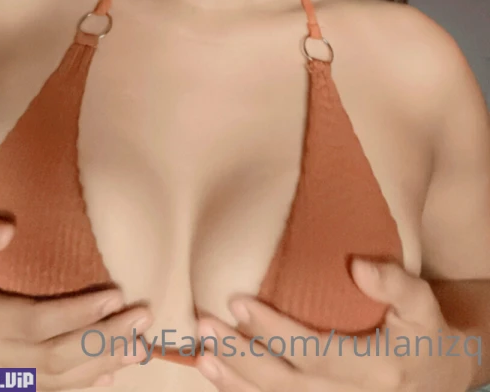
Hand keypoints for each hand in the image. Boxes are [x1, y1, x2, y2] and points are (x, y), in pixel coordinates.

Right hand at [0, 214, 152, 387]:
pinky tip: (113, 370)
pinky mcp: (6, 384)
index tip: (115, 295)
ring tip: (140, 345)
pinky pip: (49, 390)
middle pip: (52, 357)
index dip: (76, 314)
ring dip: (102, 364)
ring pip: (56, 380)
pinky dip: (84, 383)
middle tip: (141, 317)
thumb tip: (7, 229)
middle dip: (101, 340)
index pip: (33, 323)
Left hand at [195, 261, 477, 390]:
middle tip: (204, 326)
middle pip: (289, 384)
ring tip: (202, 355)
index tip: (238, 302)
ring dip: (236, 383)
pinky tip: (221, 379)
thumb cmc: (425, 330)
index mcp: (378, 368)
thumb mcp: (421, 301)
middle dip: (242, 357)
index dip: (274, 330)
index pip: (316, 352)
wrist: (442, 377)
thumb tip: (357, 265)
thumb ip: (393, 281)